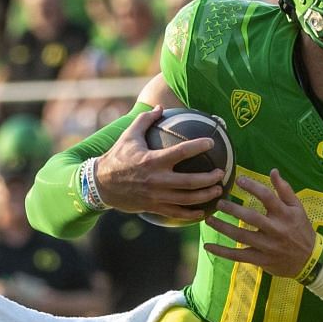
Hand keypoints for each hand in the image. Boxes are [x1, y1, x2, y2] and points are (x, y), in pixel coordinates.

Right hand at [92, 107, 229, 219]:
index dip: (197, 147)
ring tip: (218, 190)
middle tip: (220, 173)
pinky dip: (192, 213)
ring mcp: (157, 196)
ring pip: (187, 199)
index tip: (210, 142)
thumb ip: (145, 120)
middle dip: (209, 179)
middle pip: (190, 182)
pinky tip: (203, 211)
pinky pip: (177, 213)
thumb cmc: (117, 157)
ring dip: (206, 196)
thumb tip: (160, 107)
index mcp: (152, 160)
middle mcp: (157, 180)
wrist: (101, 185)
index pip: (180, 152)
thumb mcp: (128, 136)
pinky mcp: (155, 208)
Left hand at [205, 168, 318, 276]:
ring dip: (222, 228)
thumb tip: (273, 171)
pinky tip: (208, 247)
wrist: (310, 260)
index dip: (252, 186)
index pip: (267, 197)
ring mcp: (267, 246)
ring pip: (241, 236)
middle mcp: (276, 230)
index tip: (239, 180)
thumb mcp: (298, 208)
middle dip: (232, 209)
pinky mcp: (261, 260)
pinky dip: (222, 252)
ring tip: (208, 220)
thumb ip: (285, 189)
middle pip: (250, 217)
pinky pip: (238, 256)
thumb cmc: (302, 230)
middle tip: (218, 203)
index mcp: (285, 215)